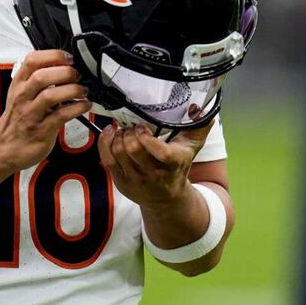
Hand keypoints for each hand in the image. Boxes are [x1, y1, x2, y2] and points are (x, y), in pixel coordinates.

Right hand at [0, 49, 90, 185]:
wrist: (4, 147)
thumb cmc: (17, 119)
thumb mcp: (20, 93)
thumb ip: (36, 78)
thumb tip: (63, 65)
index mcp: (19, 84)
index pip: (32, 60)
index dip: (53, 55)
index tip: (68, 58)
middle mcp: (23, 96)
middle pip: (42, 76)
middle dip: (65, 72)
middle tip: (77, 75)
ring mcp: (31, 114)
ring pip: (50, 95)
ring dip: (72, 90)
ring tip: (82, 91)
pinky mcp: (41, 130)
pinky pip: (61, 115)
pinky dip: (77, 108)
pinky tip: (84, 105)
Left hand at [96, 108, 213, 210]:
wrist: (166, 198)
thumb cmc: (178, 166)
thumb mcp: (193, 146)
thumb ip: (200, 125)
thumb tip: (196, 107)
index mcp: (174, 163)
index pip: (161, 152)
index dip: (147, 137)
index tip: (142, 126)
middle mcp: (154, 174)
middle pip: (133, 149)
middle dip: (129, 132)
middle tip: (131, 127)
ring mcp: (136, 179)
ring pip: (119, 153)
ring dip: (118, 136)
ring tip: (123, 131)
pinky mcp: (122, 182)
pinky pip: (108, 159)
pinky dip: (105, 142)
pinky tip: (110, 133)